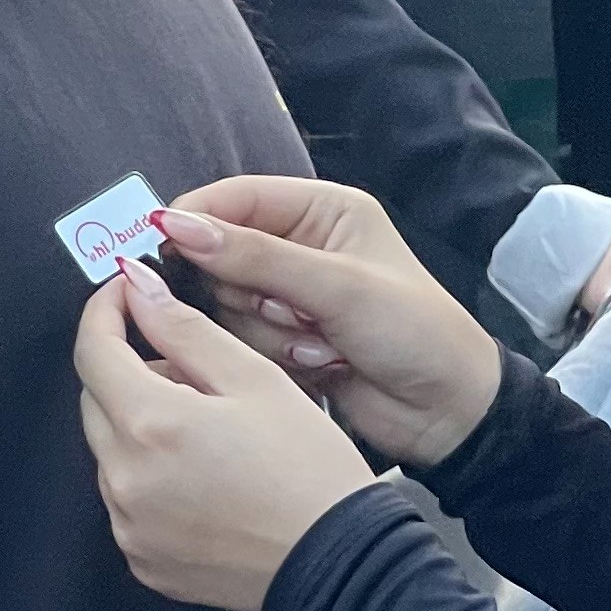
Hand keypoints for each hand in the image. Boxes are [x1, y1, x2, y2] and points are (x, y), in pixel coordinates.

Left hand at [76, 265, 372, 610]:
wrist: (338, 566)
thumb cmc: (310, 472)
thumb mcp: (256, 380)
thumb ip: (185, 329)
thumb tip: (139, 289)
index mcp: (150, 424)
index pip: (92, 350)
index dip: (105, 311)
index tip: (126, 295)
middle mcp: (125, 480)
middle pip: (96, 401)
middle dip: (129, 371)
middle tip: (193, 371)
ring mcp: (129, 526)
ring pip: (111, 451)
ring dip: (142, 428)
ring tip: (210, 431)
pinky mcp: (143, 558)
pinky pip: (127, 500)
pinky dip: (151, 477)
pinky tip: (204, 478)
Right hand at [158, 175, 501, 468]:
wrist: (448, 413)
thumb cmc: (416, 333)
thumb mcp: (339, 287)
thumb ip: (257, 257)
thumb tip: (179, 227)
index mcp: (323, 210)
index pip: (236, 198)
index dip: (197, 221)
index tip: (162, 246)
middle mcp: (302, 247)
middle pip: (222, 256)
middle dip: (251, 293)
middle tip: (294, 314)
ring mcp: (291, 297)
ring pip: (229, 305)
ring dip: (271, 332)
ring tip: (324, 343)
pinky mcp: (284, 342)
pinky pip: (244, 343)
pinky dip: (279, 357)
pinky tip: (324, 364)